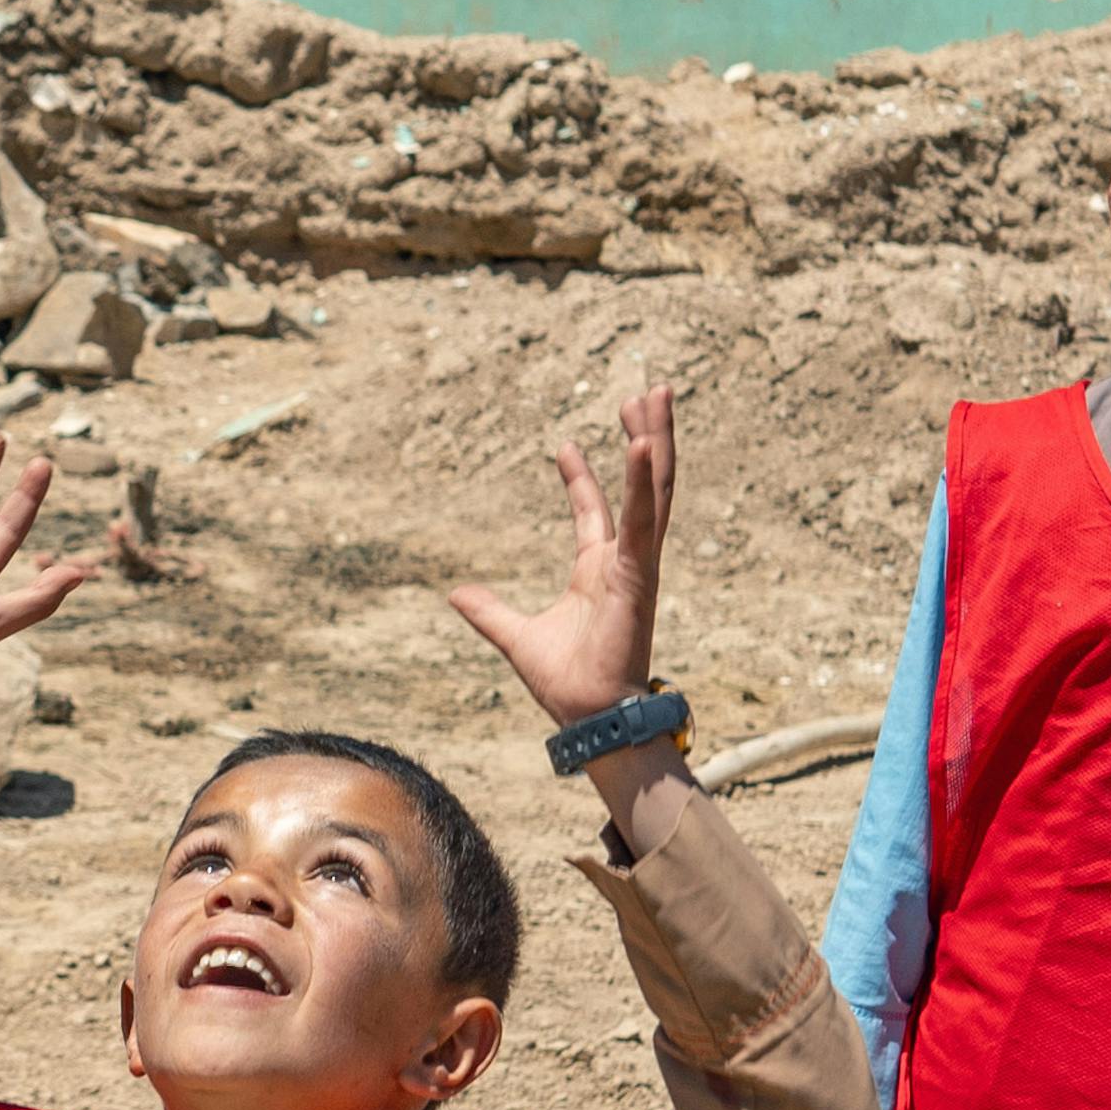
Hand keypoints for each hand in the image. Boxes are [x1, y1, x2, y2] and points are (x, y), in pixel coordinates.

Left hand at [438, 390, 678, 746]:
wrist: (589, 716)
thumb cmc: (567, 682)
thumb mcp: (516, 636)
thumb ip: (489, 612)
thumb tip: (455, 594)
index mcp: (601, 570)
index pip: (596, 511)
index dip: (583, 476)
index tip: (565, 444)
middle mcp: (626, 560)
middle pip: (643, 486)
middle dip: (646, 436)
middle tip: (649, 392)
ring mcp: (639, 563)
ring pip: (655, 490)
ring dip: (655, 440)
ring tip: (655, 395)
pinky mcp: (640, 573)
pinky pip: (645, 520)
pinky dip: (644, 482)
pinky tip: (643, 444)